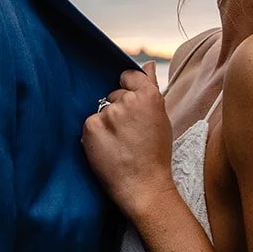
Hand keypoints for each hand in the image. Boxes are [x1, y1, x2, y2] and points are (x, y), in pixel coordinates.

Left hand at [82, 63, 177, 219]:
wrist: (144, 186)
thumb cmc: (155, 155)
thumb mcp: (161, 118)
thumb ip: (151, 88)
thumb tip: (148, 64)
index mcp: (148, 96)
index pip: (129, 76)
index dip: (129, 91)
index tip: (132, 108)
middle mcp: (127, 101)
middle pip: (114, 95)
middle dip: (119, 110)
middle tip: (130, 134)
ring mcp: (107, 114)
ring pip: (102, 110)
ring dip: (107, 123)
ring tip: (120, 144)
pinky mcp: (91, 127)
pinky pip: (91, 123)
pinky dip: (96, 134)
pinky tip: (108, 148)